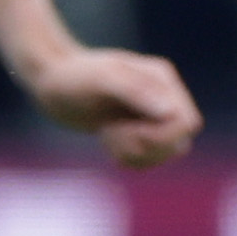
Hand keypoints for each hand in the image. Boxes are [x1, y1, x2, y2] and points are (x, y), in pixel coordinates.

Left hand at [22, 44, 200, 167]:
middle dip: (146, 147)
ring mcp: (151, 114)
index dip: (161, 137)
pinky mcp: (138, 130)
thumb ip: (137, 93)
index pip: (187, 123)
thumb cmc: (72, 77)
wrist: (49, 82)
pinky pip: (149, 158)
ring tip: (108, 132)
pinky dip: (128, 158)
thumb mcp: (101, 80)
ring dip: (135, 153)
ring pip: (166, 153)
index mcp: (162, 79)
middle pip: (180, 142)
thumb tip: (170, 113)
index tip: (128, 128)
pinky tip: (107, 139)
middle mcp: (162, 96)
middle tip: (113, 131)